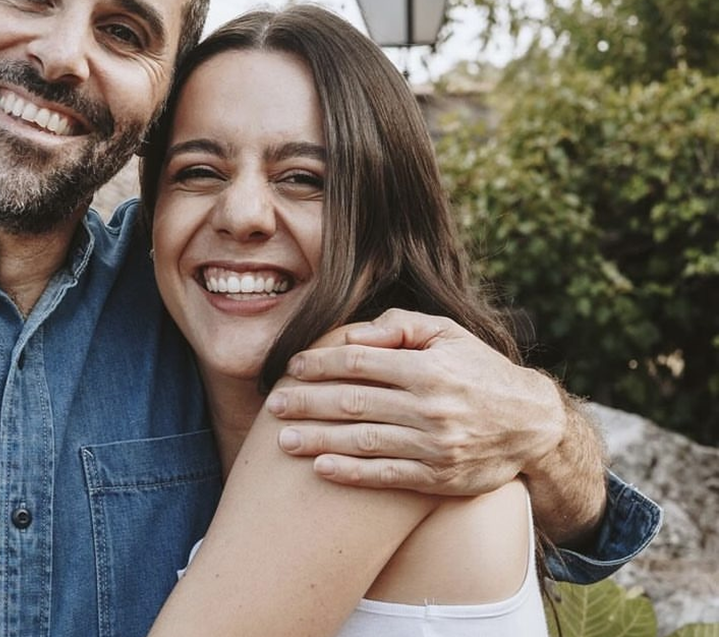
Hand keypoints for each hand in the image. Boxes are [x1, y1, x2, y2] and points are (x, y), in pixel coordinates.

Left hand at [267, 308, 565, 496]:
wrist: (532, 424)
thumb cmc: (479, 370)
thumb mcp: (448, 334)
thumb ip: (400, 327)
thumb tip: (352, 336)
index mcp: (428, 368)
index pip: (359, 363)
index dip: (320, 364)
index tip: (292, 367)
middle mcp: (430, 407)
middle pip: (353, 402)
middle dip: (307, 403)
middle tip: (273, 404)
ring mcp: (434, 445)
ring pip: (364, 441)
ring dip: (318, 440)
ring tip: (283, 439)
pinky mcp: (438, 477)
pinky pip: (387, 476)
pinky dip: (352, 473)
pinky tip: (321, 468)